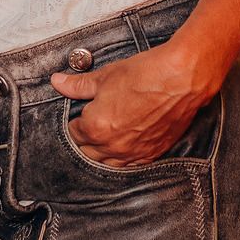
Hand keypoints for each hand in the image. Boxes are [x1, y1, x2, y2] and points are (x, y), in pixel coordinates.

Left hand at [51, 41, 220, 168]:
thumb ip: (78, 85)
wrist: (182, 78)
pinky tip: (124, 149)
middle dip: (85, 140)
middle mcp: (113, 146)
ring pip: (108, 164)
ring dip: (102, 153)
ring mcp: (134, 153)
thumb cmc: (145, 74)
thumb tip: (57, 82)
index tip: (80, 115)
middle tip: (90, 126)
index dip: (75, 122)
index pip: (74, 133)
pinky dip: (123, 159)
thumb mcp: (106, 76)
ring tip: (105, 139)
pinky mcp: (153, 153)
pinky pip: (130, 165)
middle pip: (88, 152)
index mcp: (95, 127)